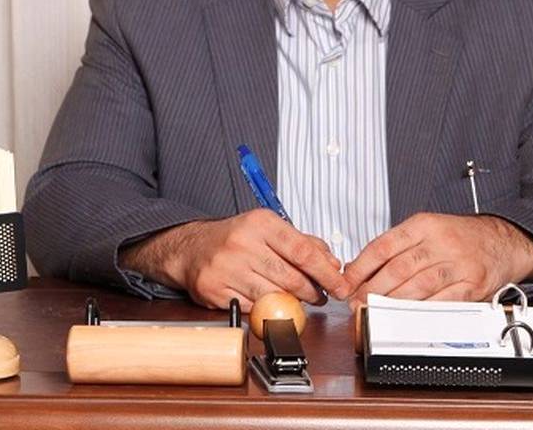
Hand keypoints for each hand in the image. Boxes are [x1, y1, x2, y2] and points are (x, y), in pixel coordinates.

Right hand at [119, 209, 349, 309]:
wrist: (190, 248)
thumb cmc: (235, 238)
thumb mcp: (270, 229)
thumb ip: (304, 243)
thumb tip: (333, 264)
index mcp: (261, 223)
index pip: (304, 251)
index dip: (327, 272)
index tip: (341, 285)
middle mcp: (242, 243)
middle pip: (291, 277)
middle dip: (313, 291)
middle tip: (321, 294)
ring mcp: (226, 269)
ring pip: (273, 296)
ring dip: (291, 302)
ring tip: (296, 298)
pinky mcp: (214, 291)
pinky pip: (252, 308)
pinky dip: (265, 308)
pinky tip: (267, 300)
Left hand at [343, 213, 532, 304]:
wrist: (502, 240)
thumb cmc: (459, 238)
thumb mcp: (427, 230)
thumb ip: (395, 247)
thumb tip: (356, 268)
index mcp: (424, 224)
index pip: (384, 245)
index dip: (361, 267)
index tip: (346, 282)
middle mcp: (441, 241)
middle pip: (398, 268)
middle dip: (371, 289)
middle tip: (355, 303)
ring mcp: (458, 263)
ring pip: (418, 286)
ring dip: (391, 303)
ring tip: (373, 312)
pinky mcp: (472, 284)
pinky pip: (443, 301)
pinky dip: (421, 311)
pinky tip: (406, 317)